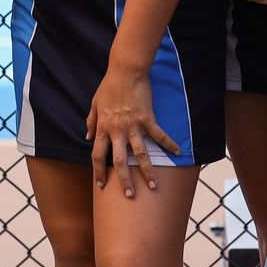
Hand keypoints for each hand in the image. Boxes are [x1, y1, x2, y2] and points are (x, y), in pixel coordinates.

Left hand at [85, 65, 177, 196]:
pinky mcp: (147, 119)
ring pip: (140, 154)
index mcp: (103, 128)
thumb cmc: (109, 86)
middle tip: (130, 195)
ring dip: (147, 171)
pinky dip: (169, 144)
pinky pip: (159, 135)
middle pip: (118, 161)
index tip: (101, 185)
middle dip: (124, 180)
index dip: (98, 172)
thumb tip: (88, 137)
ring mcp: (132, 126)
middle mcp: (117, 130)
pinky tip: (178, 152)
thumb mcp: (95, 104)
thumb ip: (91, 122)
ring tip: (153, 186)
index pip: (97, 155)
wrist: (125, 71)